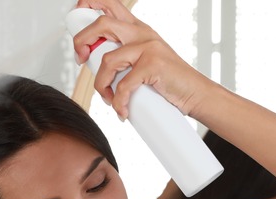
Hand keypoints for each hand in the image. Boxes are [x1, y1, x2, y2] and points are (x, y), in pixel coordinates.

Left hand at [72, 0, 216, 119]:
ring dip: (101, 85)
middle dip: (81, 41)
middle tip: (82, 61)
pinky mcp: (153, 65)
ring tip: (109, 99)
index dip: (87, 10)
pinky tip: (122, 110)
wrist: (195, 93)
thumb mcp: (143, 60)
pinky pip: (124, 85)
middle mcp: (142, 33)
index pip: (108, 5)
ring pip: (108, 60)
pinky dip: (119, 102)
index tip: (80, 40)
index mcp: (137, 28)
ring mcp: (148, 47)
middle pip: (102, 23)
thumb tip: (93, 64)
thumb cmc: (168, 80)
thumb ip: (122, 57)